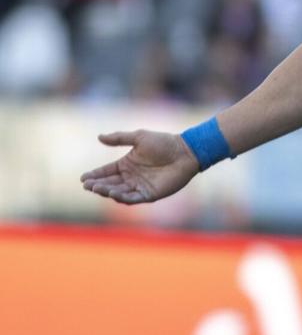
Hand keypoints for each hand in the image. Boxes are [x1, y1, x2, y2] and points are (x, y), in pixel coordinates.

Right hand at [80, 130, 200, 203]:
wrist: (185, 151)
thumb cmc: (164, 142)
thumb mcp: (140, 137)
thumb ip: (120, 138)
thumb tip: (99, 137)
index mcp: (126, 164)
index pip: (106, 171)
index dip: (94, 175)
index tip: (82, 178)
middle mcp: (131, 177)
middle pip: (110, 183)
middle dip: (97, 185)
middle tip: (88, 185)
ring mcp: (139, 186)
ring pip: (118, 192)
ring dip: (107, 191)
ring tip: (98, 188)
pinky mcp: (149, 194)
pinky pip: (133, 198)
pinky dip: (122, 198)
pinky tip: (113, 194)